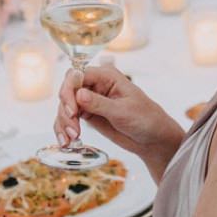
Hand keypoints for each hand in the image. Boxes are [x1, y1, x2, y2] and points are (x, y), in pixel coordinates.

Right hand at [55, 58, 181, 163]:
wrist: (153, 139)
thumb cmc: (146, 119)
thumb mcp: (123, 112)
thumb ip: (100, 103)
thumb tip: (78, 94)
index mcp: (106, 76)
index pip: (77, 75)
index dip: (69, 91)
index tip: (72, 111)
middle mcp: (95, 85)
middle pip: (67, 91)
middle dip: (66, 111)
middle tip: (73, 131)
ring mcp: (89, 100)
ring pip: (65, 107)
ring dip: (63, 123)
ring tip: (71, 140)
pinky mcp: (87, 115)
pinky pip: (68, 119)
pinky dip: (64, 130)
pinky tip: (66, 142)